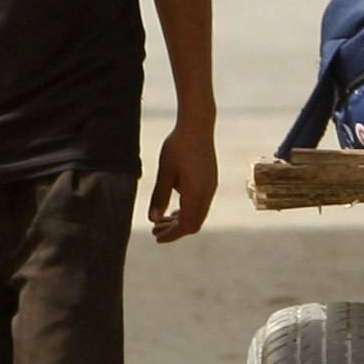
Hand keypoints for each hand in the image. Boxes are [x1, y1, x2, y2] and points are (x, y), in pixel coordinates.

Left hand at [148, 115, 216, 243]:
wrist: (198, 126)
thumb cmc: (178, 146)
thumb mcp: (164, 172)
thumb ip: (159, 197)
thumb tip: (153, 219)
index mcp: (196, 193)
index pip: (185, 225)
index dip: (171, 234)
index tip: (156, 237)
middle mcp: (207, 193)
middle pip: (193, 224)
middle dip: (175, 230)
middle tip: (155, 230)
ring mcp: (211, 188)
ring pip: (198, 215)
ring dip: (181, 221)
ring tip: (161, 220)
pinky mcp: (210, 182)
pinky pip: (201, 205)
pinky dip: (187, 211)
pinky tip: (174, 208)